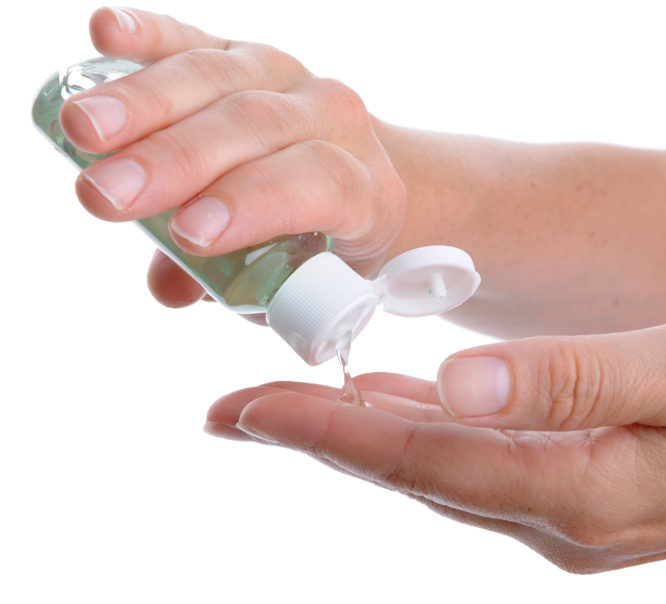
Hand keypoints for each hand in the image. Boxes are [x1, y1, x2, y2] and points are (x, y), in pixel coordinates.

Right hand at [62, 7, 405, 306]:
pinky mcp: (242, 54)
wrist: (361, 182)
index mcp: (364, 188)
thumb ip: (235, 283)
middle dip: (174, 160)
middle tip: (105, 193)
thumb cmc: (322, 244)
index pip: (319, 182)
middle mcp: (333, 120)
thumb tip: (172, 287)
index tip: (189, 233)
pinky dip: (149, 34)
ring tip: (80, 132)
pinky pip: (196, 40)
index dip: (253, 203)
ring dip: (143, 103)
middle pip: (254, 126)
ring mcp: (289, 79)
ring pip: (218, 78)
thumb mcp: (296, 279)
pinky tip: (105, 33)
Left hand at [204, 309, 665, 572]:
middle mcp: (569, 521)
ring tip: (298, 408)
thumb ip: (573, 377)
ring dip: (371, 442)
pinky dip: (434, 445)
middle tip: (236, 411)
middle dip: (324, 439)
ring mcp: (585, 524)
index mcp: (584, 485)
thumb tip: (456, 382)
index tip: (242, 410)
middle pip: (421, 477)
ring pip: (451, 480)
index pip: (424, 458)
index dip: (326, 430)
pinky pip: (492, 478)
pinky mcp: (602, 509)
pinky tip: (409, 416)